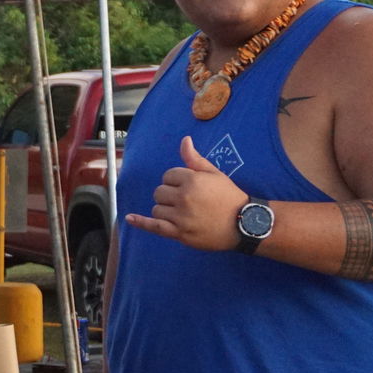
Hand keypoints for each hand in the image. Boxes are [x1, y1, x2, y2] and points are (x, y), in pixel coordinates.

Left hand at [125, 136, 245, 250]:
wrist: (243, 223)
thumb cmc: (229, 196)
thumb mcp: (214, 174)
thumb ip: (195, 159)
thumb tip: (184, 140)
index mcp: (191, 180)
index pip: (168, 176)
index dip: (176, 181)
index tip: (189, 187)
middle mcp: (184, 197)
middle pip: (159, 192)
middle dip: (169, 194)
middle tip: (186, 200)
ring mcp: (180, 216)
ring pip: (157, 208)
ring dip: (165, 209)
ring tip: (183, 212)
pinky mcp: (179, 233)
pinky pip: (154, 226)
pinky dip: (140, 222)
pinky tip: (129, 218)